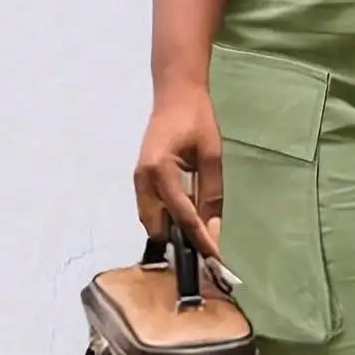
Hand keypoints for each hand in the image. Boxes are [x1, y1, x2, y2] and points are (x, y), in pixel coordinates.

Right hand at [133, 84, 223, 263]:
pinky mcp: (141, 180)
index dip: (200, 239)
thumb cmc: (196, 119)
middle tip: (206, 258)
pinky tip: (185, 225)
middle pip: (158, 226)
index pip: (182, 215)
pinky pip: (151, 210)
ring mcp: (138, 180)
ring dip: (171, 234)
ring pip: (151, 221)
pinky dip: (166, 221)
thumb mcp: (211, 156)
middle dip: (180, 244)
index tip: (215, 260)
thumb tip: (214, 231)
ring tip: (198, 245)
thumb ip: (211, 194)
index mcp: (159, 171)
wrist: (175, 95)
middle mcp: (143, 180)